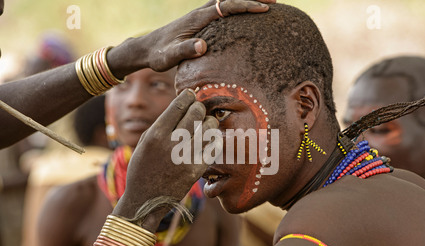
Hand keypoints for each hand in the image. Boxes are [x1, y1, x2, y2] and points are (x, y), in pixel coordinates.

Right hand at [112, 89, 219, 230]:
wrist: (145, 200)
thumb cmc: (143, 168)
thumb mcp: (145, 142)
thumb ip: (162, 124)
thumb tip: (182, 106)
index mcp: (156, 134)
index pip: (178, 105)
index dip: (188, 96)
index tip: (191, 95)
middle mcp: (171, 143)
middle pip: (196, 113)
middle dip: (200, 108)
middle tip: (199, 109)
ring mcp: (185, 158)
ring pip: (209, 128)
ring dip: (209, 123)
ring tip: (206, 124)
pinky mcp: (196, 171)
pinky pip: (213, 148)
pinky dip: (214, 140)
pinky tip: (211, 139)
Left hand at [140, 0, 275, 70]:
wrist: (147, 48)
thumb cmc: (159, 55)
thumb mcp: (170, 57)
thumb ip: (184, 50)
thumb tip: (202, 46)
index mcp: (196, 19)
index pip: (225, 7)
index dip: (245, 6)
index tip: (264, 8)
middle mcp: (199, 13)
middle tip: (274, 0)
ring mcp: (200, 15)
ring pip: (226, 1)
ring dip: (244, 0)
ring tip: (266, 2)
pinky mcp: (199, 21)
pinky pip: (221, 9)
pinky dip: (235, 6)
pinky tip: (244, 13)